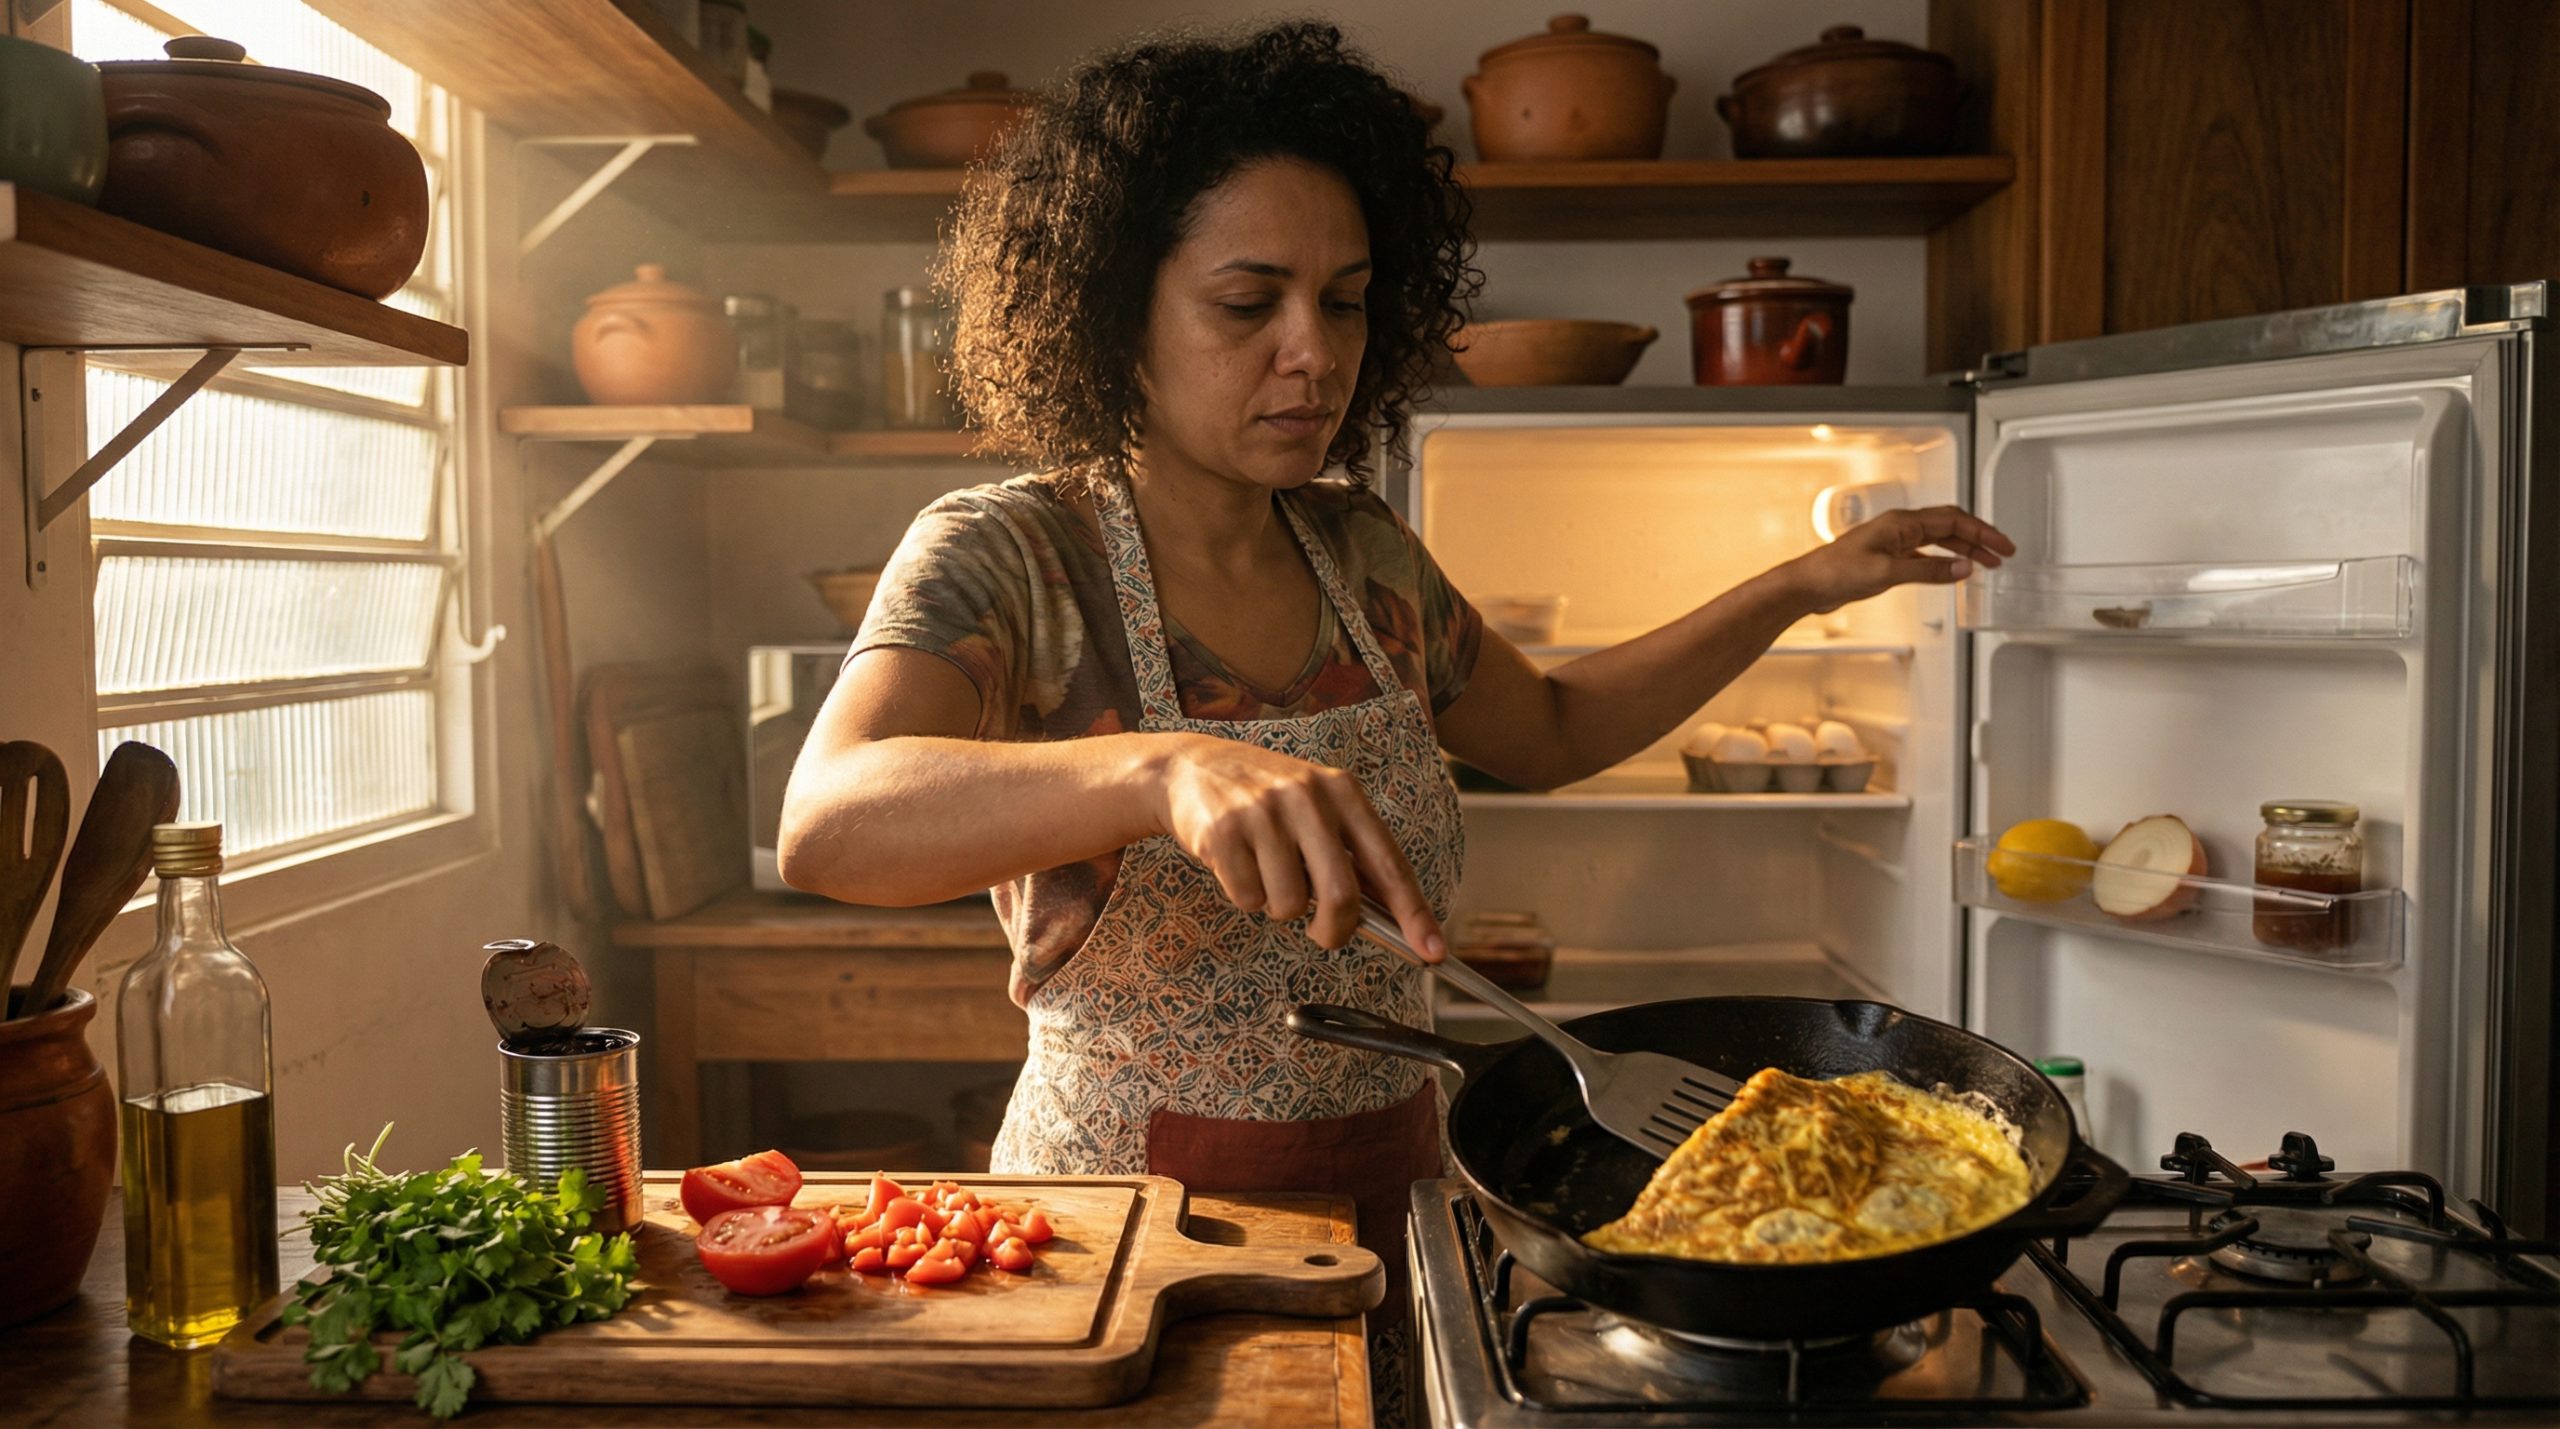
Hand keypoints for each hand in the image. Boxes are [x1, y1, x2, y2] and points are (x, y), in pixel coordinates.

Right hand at [1147, 734, 1444, 958]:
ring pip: (1289, 904)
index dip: (1413, 913)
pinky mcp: (1223, 830)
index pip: (1388, 863)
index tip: (1432, 950)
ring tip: (1267, 874)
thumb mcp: (1317, 809)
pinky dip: (1246, 897)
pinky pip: (1248, 898)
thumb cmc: (1266, 800)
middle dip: (1335, 930)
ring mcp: (1263, 811)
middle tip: (1323, 933)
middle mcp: (1307, 796)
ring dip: (1279, 908)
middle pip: (1340, 894)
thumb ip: (1350, 855)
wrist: (1191, 767)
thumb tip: (1390, 919)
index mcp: (1342, 791)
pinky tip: (1238, 863)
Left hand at [1780, 506, 2015, 614]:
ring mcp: (1894, 543)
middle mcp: (1900, 528)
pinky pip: (1926, 555)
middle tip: (2002, 553)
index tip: (2002, 546)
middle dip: (1979, 538)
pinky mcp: (1888, 559)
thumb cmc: (1835, 571)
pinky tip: (1953, 571)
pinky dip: (1944, 562)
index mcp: (1902, 522)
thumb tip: (1963, 568)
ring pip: (1940, 541)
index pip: (1953, 520)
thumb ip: (1928, 571)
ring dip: (1964, 550)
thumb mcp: (1887, 573)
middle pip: (1950, 527)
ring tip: (1986, 563)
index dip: (1982, 532)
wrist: (1808, 585)